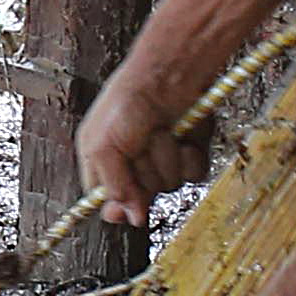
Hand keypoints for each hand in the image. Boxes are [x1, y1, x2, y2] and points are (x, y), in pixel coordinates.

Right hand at [74, 66, 185, 222]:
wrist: (167, 76)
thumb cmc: (126, 101)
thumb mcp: (101, 146)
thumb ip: (113, 186)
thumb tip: (131, 219)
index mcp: (105, 163)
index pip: (110, 202)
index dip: (119, 208)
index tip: (124, 208)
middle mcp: (135, 166)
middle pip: (143, 198)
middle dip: (144, 173)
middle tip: (139, 147)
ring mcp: (164, 162)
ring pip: (170, 186)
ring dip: (166, 159)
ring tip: (161, 133)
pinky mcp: (190, 156)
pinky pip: (194, 176)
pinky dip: (189, 157)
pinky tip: (182, 138)